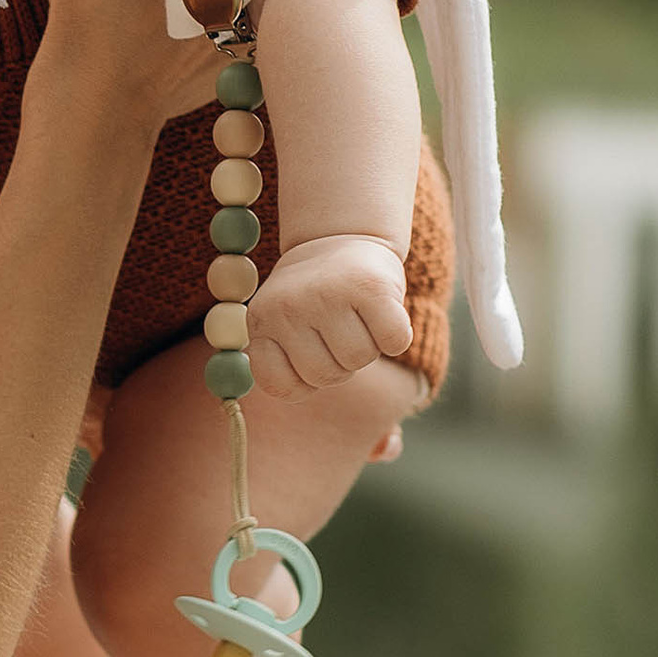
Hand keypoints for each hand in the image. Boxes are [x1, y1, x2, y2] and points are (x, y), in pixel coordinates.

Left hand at [250, 234, 413, 393]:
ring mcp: (327, 295)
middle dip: (339, 362)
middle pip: (326, 376)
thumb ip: (292, 366)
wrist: (343, 235)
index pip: (280, 385)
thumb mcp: (288, 325)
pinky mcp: (370, 287)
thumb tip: (347, 421)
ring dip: (368, 346)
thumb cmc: (317, 298)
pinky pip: (393, 342)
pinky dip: (396, 335)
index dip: (303, 381)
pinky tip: (382, 312)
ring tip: (357, 316)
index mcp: (262, 319)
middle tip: (338, 328)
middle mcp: (288, 306)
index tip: (310, 353)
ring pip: (359, 360)